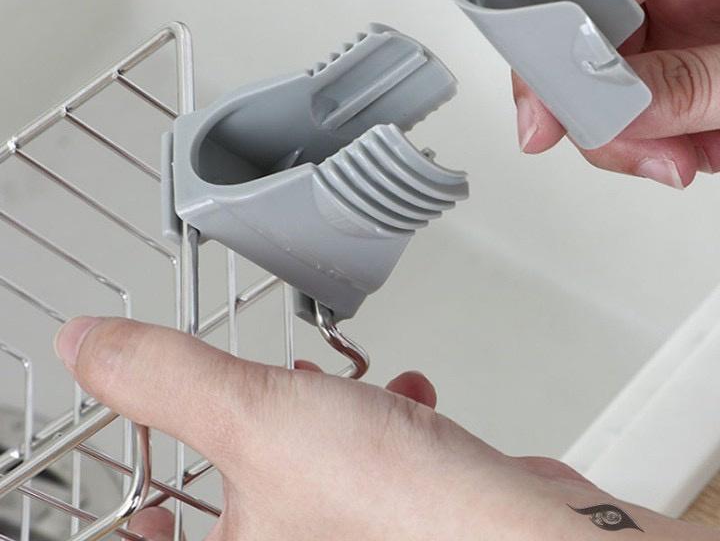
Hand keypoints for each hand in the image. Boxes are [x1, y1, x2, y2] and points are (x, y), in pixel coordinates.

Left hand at [54, 316, 716, 539]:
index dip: (135, 514)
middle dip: (244, 437)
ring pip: (305, 476)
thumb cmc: (398, 503)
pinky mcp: (398, 521)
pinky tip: (403, 399)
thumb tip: (82, 346)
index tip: (139, 472)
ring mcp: (346, 540)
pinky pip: (365, 469)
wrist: (519, 531)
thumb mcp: (258, 418)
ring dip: (318, 418)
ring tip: (335, 390)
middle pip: (235, 503)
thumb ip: (164, 378)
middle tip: (250, 401)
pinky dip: (378, 423)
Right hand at [514, 0, 719, 188]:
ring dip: (636, 137)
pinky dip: (667, 142)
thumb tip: (609, 110)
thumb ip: (689, 82)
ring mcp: (682, 23)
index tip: (540, 112)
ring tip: (684, 156)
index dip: (544, 42)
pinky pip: (647, 106)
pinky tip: (701, 147)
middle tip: (630, 149)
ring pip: (609, 86)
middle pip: (583, 43)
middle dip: (597, 110)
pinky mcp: (692, 62)